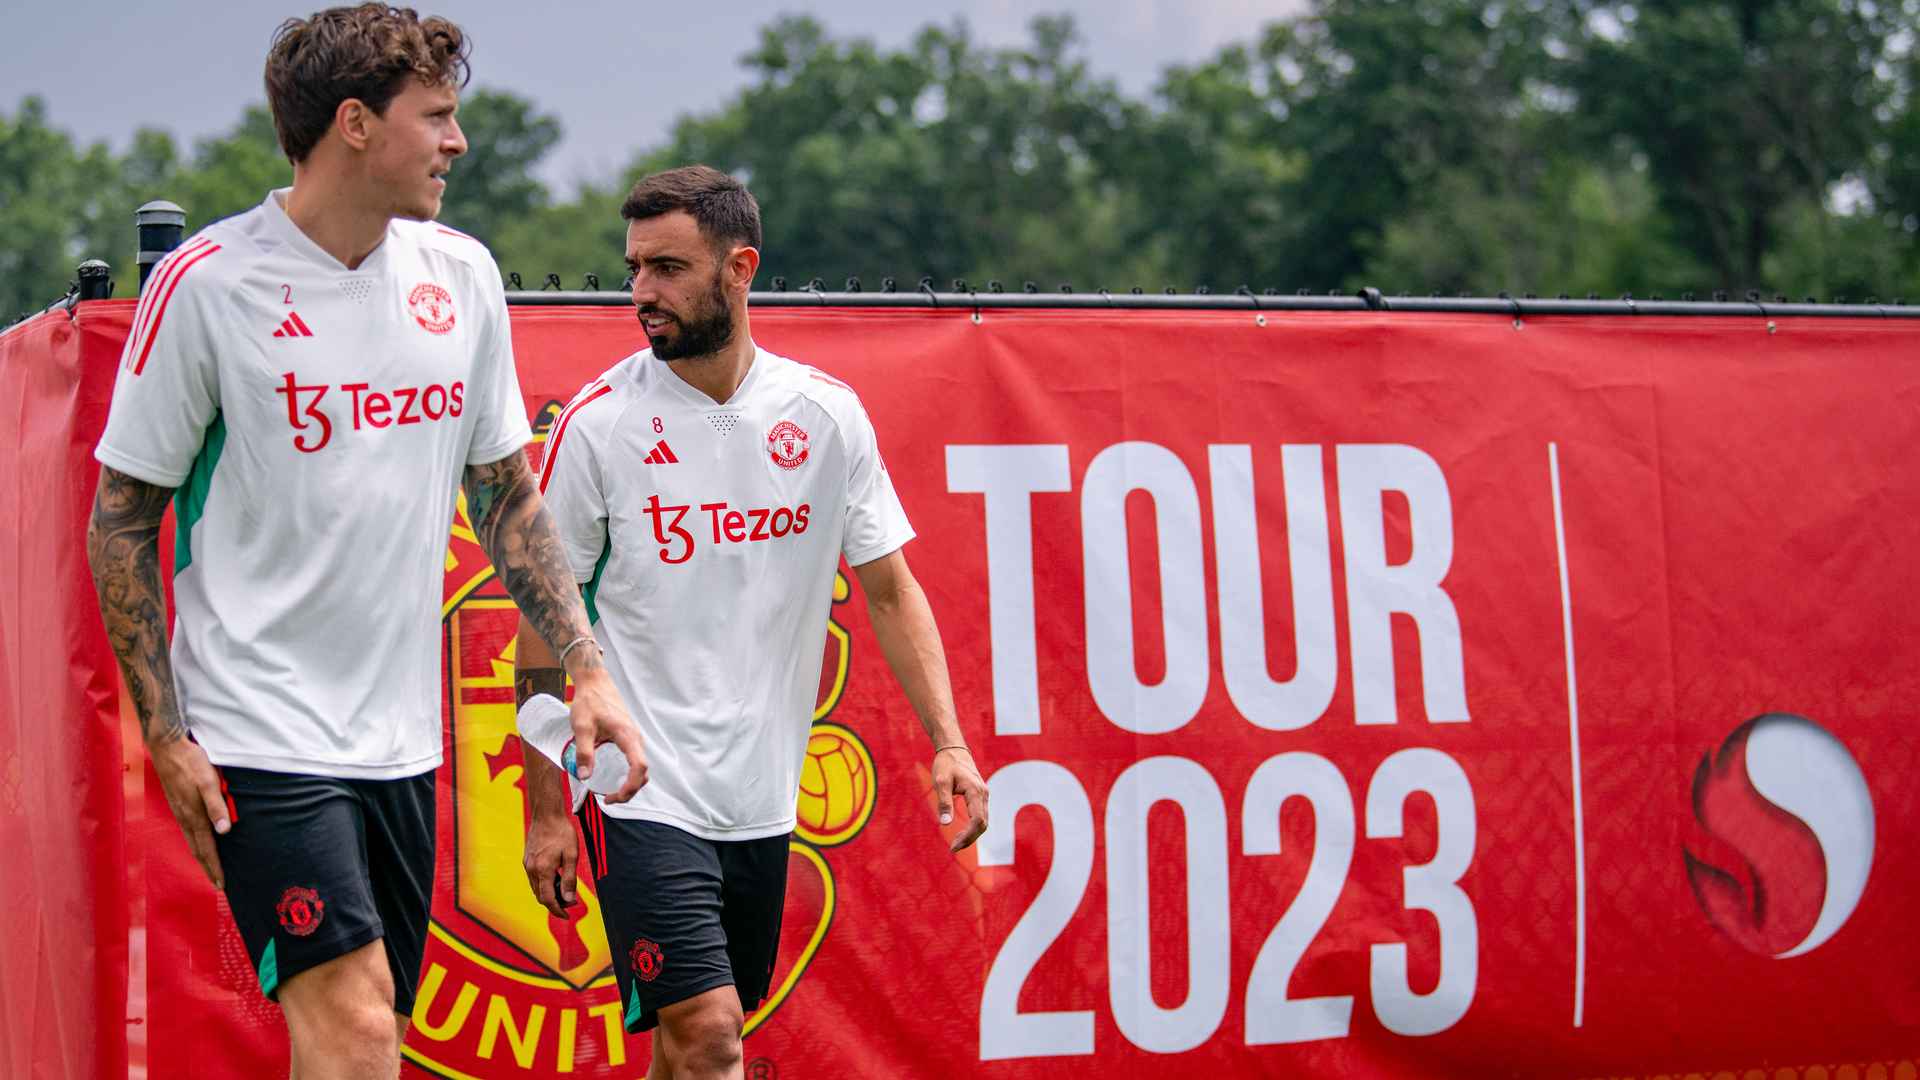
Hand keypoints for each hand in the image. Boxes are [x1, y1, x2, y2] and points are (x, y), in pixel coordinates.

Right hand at [149, 735, 230, 888]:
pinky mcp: (179, 805)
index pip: (207, 848)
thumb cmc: (192, 763)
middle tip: (218, 884)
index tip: (222, 884)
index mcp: (194, 815)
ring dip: (202, 857)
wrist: (168, 748)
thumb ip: (217, 806)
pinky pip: (189, 831)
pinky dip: (196, 843)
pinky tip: (200, 842)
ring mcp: (180, 812)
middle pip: (198, 850)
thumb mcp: (209, 782)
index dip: (215, 867)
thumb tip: (224, 831)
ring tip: (210, 869)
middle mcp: (185, 818)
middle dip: (208, 868)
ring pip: (192, 841)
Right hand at [523, 811, 579, 916]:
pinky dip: (544, 885)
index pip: (547, 899)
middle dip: (554, 904)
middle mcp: (532, 869)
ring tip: (564, 892)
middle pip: (540, 896)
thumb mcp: (572, 855)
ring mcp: (527, 864)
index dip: (557, 910)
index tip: (567, 916)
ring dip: (548, 894)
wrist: (546, 814)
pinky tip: (555, 879)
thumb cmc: (562, 832)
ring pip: (536, 888)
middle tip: (569, 904)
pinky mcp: (527, 859)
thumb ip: (570, 878)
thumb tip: (569, 899)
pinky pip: (534, 879)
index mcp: (543, 870)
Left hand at [567, 668, 647, 801]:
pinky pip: (635, 760)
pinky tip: (613, 777)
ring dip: (630, 784)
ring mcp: (634, 738)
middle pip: (643, 772)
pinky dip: (628, 774)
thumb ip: (585, 752)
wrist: (595, 683)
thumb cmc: (589, 702)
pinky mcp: (628, 738)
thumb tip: (585, 777)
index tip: (613, 797)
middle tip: (609, 799)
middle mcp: (635, 738)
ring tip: (611, 792)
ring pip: (640, 768)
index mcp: (628, 736)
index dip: (630, 787)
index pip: (639, 768)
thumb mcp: (582, 727)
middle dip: (630, 791)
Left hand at [933, 746, 988, 851]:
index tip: (953, 846)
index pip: (977, 820)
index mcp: (976, 791)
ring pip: (983, 821)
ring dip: (971, 835)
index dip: (967, 836)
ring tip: (955, 843)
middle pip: (983, 824)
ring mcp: (984, 795)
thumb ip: (944, 802)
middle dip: (969, 838)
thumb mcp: (941, 782)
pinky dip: (973, 827)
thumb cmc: (946, 764)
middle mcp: (984, 794)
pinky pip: (980, 816)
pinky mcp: (980, 797)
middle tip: (953, 848)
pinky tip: (961, 833)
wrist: (954, 750)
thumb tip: (945, 824)